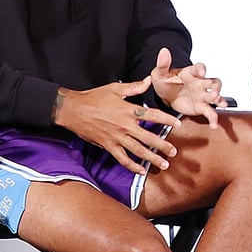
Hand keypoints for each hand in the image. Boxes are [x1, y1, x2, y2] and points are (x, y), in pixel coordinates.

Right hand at [54, 77, 181, 173]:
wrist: (72, 110)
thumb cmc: (93, 98)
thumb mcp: (115, 89)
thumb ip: (134, 87)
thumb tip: (150, 80)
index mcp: (128, 110)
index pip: (152, 115)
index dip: (167, 120)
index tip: (178, 124)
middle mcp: (124, 125)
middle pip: (148, 138)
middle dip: (163, 146)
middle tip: (174, 152)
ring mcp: (116, 137)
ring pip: (138, 151)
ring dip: (152, 159)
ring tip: (164, 164)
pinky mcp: (108, 146)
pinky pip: (122, 159)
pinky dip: (132, 166)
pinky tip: (140, 171)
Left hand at [148, 48, 224, 127]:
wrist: (165, 96)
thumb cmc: (165, 82)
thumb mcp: (160, 73)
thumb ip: (162, 63)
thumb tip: (163, 50)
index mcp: (191, 73)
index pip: (199, 68)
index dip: (202, 69)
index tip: (202, 72)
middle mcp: (200, 83)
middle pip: (214, 82)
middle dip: (216, 87)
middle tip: (214, 92)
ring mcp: (203, 95)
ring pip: (216, 96)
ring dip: (221, 99)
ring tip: (221, 105)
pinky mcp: (202, 107)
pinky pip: (210, 113)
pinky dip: (214, 119)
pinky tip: (214, 125)